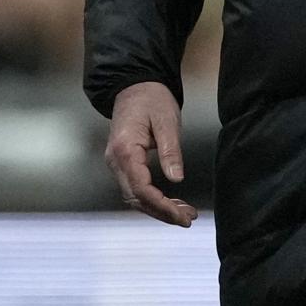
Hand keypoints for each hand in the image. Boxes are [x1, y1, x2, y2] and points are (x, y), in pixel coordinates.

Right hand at [105, 81, 197, 226]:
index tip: (183, 215)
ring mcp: (117, 164)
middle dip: (162, 213)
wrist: (135, 86)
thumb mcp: (166, 121)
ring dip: (159, 209)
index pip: (140, 189)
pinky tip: (172, 203)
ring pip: (135, 197)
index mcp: (125, 151)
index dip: (162, 206)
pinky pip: (136, 188)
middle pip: (136, 199)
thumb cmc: (151, 99)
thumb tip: (176, 179)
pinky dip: (154, 200)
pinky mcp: (123, 164)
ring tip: (186, 214)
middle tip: (189, 219)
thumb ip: (170, 150)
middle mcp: (116, 161)